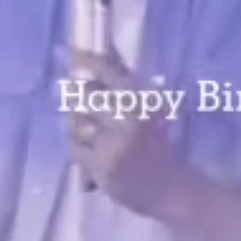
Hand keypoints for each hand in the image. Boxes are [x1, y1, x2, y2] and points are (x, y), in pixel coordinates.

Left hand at [66, 51, 201, 222]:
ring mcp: (111, 142)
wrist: (172, 189)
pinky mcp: (101, 165)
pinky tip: (90, 150)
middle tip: (68, 90)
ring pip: (76, 123)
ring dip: (76, 123)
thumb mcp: (151, 112)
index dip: (85, 60)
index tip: (69, 52)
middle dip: (73, 93)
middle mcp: (125, 118)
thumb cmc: (161, 148)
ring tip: (88, 128)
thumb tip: (107, 52)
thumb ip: (128, 87)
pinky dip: (78, 146)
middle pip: (85, 96)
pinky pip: (76, 148)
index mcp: (141, 101)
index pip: (107, 71)